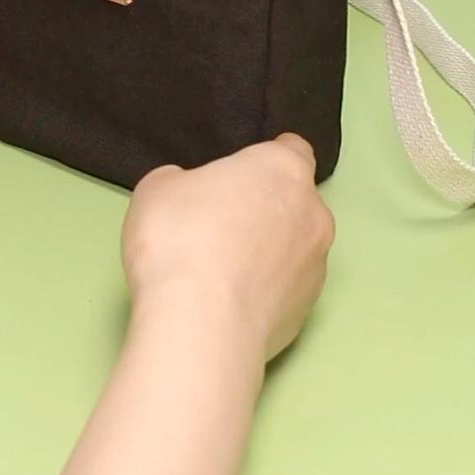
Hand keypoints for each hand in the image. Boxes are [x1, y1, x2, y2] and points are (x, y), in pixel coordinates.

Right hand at [123, 134, 334, 359]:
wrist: (199, 325)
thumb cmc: (179, 237)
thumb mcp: (158, 187)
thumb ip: (185, 182)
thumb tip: (192, 197)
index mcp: (283, 169)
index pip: (292, 149)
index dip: (266, 158)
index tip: (242, 173)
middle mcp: (313, 213)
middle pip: (295, 201)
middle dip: (265, 208)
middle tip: (219, 222)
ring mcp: (316, 267)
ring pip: (294, 248)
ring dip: (268, 252)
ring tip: (220, 270)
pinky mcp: (306, 314)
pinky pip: (285, 290)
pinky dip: (264, 292)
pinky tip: (227, 302)